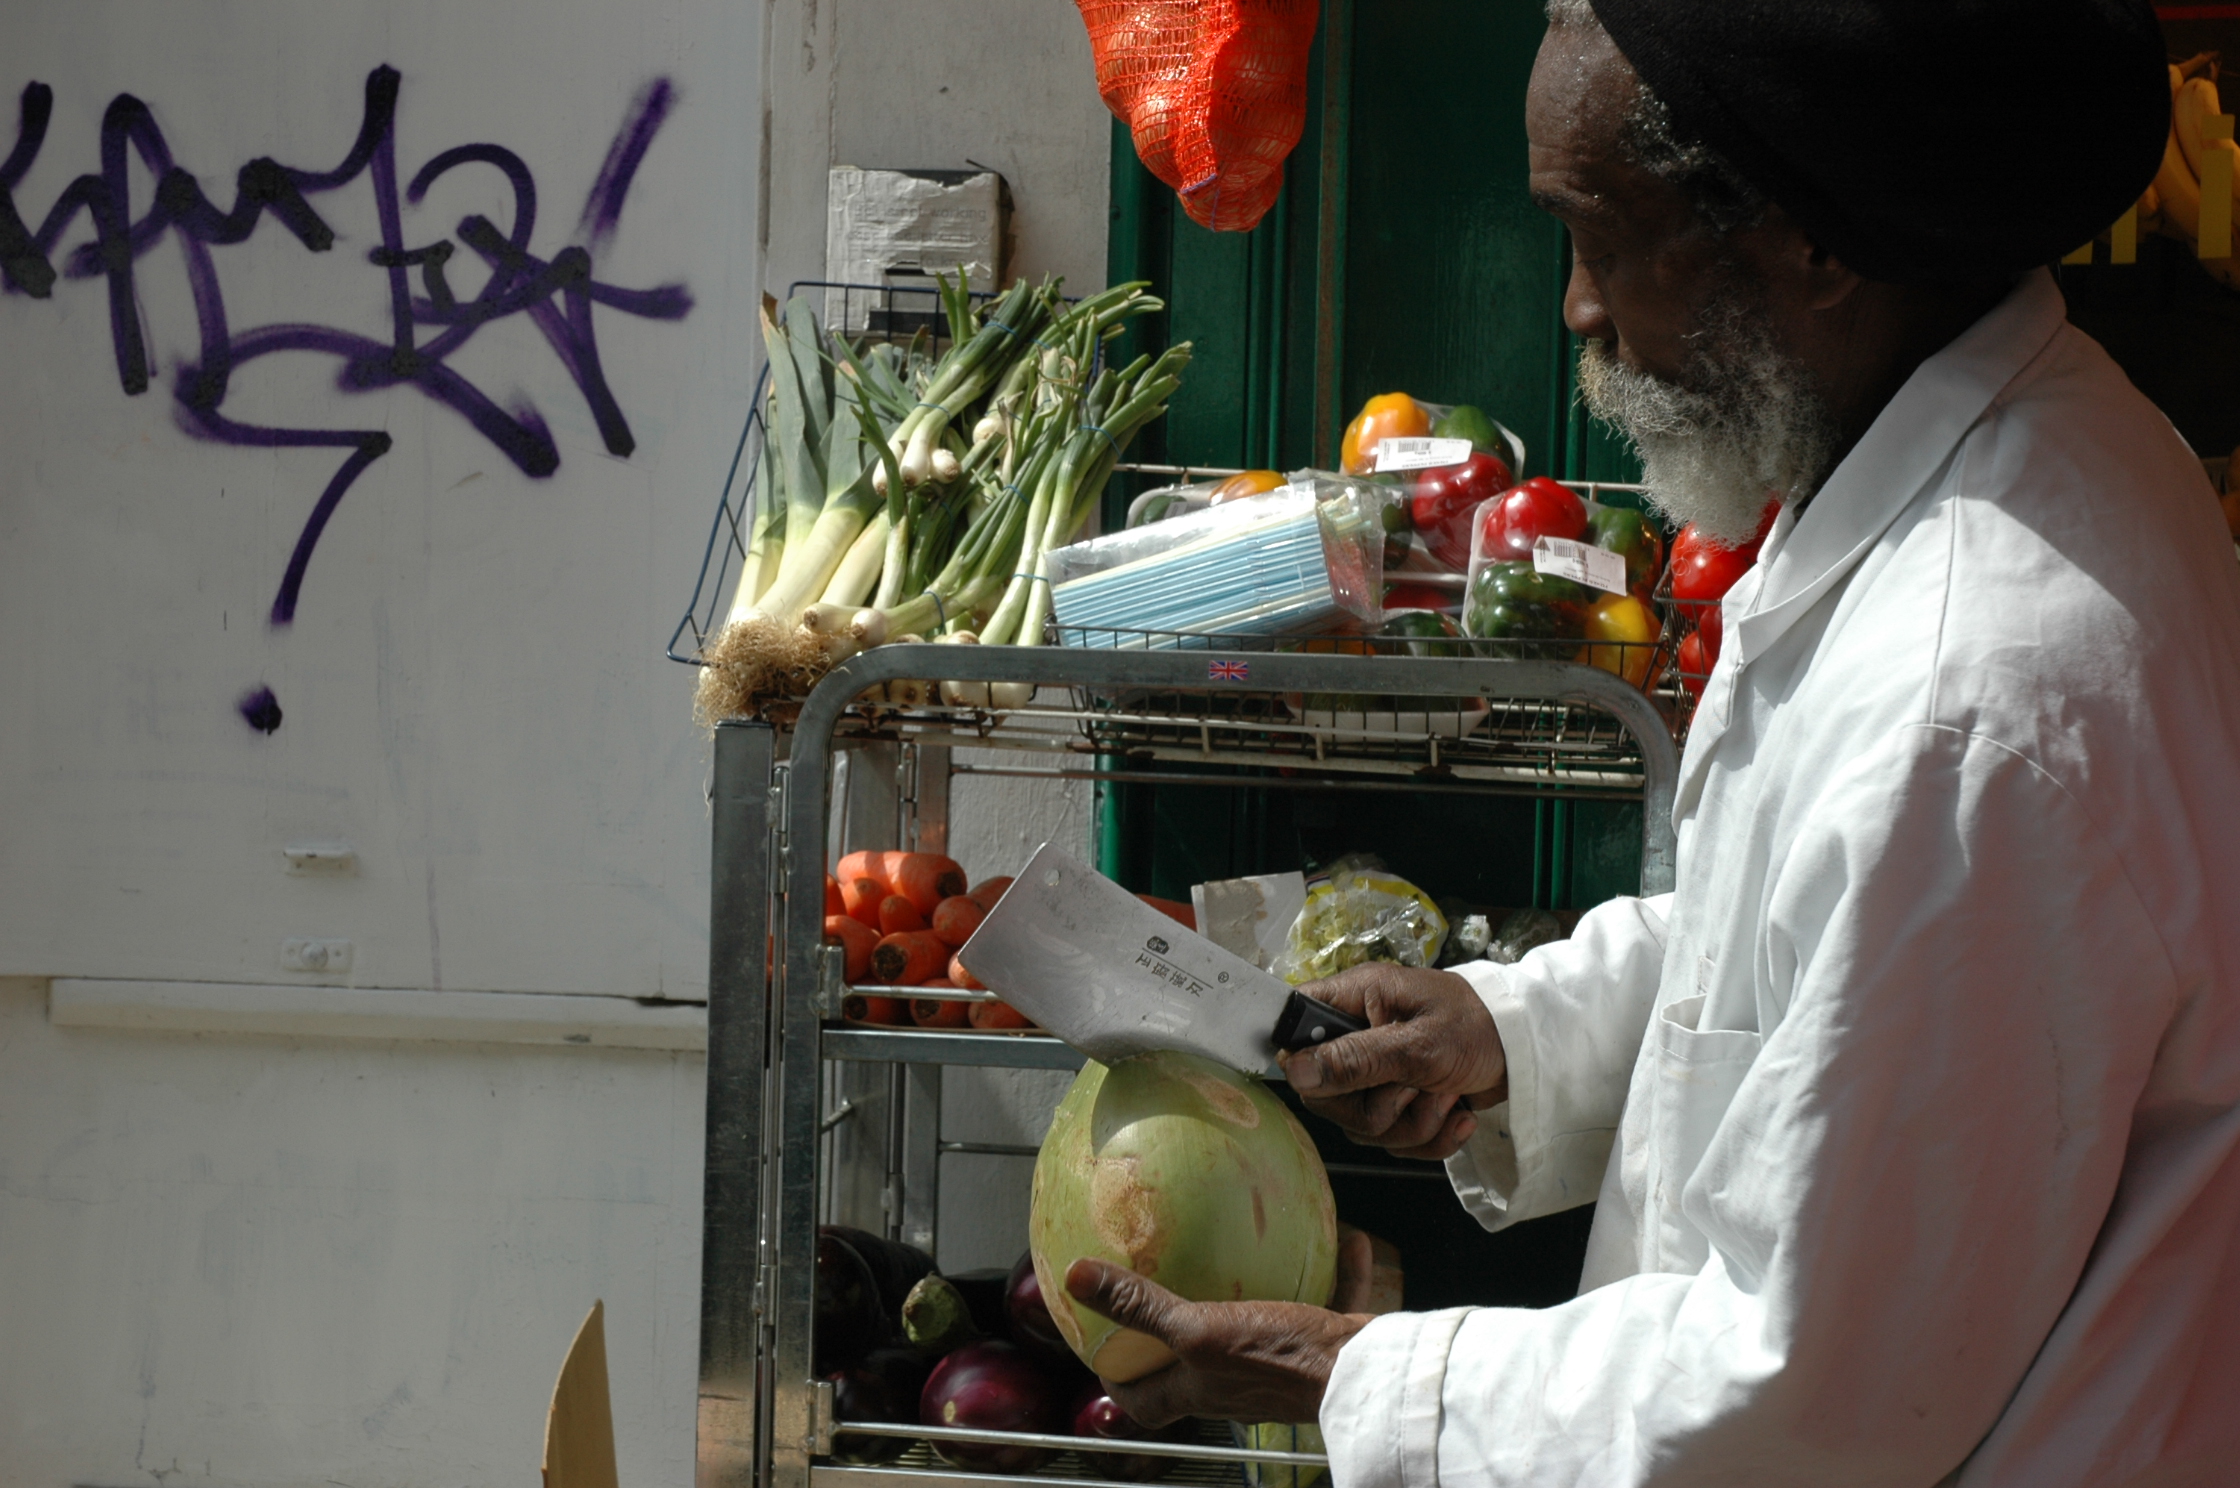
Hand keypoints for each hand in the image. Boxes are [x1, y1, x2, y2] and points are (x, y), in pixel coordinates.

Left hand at [1062, 1229, 1376, 1427]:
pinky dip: (1338, 1273)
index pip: (1147, 1402)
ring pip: (1262, 1332)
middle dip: (1182, 1335)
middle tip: (1170, 1294)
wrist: (1363, 1375)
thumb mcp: (1199, 1330)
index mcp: (1202, 1388)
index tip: (1103, 1354)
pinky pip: (1328, 1304)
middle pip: (1199, 1368)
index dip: (1120, 1384)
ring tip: (1251, 1257)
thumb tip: (1077, 1276)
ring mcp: (1284, 1367)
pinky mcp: (1327, 1349)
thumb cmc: (1279, 1360)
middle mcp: (1239, 1384)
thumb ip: (1143, 1307)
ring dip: (1257, 1297)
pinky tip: (1346, 1240)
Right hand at [1280, 963, 1506, 1160]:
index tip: (1337, 1081)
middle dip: (1379, 1108)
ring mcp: (1378, 1075)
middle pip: (1327, 1097)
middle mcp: (1357, 1036)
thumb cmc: (1480, 1027)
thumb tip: (1295, 1071)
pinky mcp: (1400, 1105)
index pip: (1292, 1027)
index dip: (1303, 1061)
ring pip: (1363, 1127)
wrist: (1530, 1053)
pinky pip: (1394, 1142)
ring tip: (1446, 1094)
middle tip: (1418, 1085)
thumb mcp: (1420, 1044)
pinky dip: (1431, 1136)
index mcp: (1354, 1001)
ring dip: (1414, 1123)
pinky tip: (1457, 1112)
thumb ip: (1356, 1059)